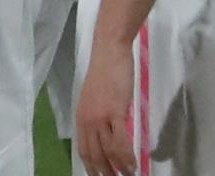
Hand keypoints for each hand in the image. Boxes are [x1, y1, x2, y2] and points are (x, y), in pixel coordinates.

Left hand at [75, 44, 135, 175]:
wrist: (109, 52)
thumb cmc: (106, 72)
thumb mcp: (96, 99)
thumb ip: (99, 117)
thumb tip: (108, 134)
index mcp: (81, 118)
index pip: (84, 150)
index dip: (92, 167)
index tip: (100, 175)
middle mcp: (87, 121)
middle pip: (94, 155)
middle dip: (104, 172)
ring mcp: (100, 117)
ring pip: (108, 152)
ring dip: (118, 169)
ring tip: (128, 175)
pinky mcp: (115, 112)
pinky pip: (120, 142)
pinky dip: (126, 157)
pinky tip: (133, 164)